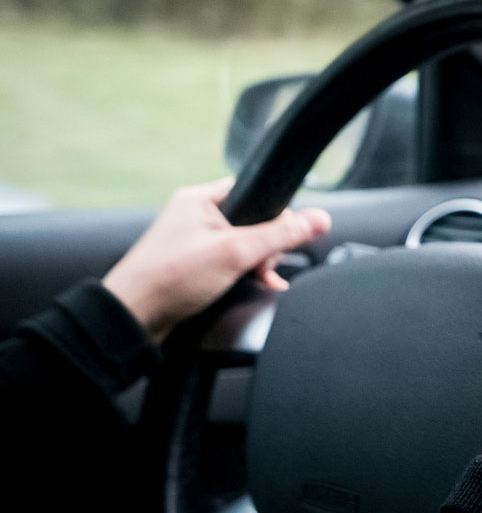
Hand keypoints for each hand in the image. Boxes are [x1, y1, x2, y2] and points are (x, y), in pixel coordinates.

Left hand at [102, 178, 330, 341]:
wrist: (133, 319)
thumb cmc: (169, 280)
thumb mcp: (235, 253)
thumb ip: (280, 235)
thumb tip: (318, 219)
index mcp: (200, 199)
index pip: (254, 193)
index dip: (275, 215)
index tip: (281, 238)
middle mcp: (195, 216)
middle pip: (253, 222)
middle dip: (266, 248)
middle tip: (261, 267)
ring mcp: (192, 241)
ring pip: (243, 245)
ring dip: (255, 264)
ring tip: (255, 280)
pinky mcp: (191, 265)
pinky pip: (229, 262)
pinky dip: (242, 274)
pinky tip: (249, 286)